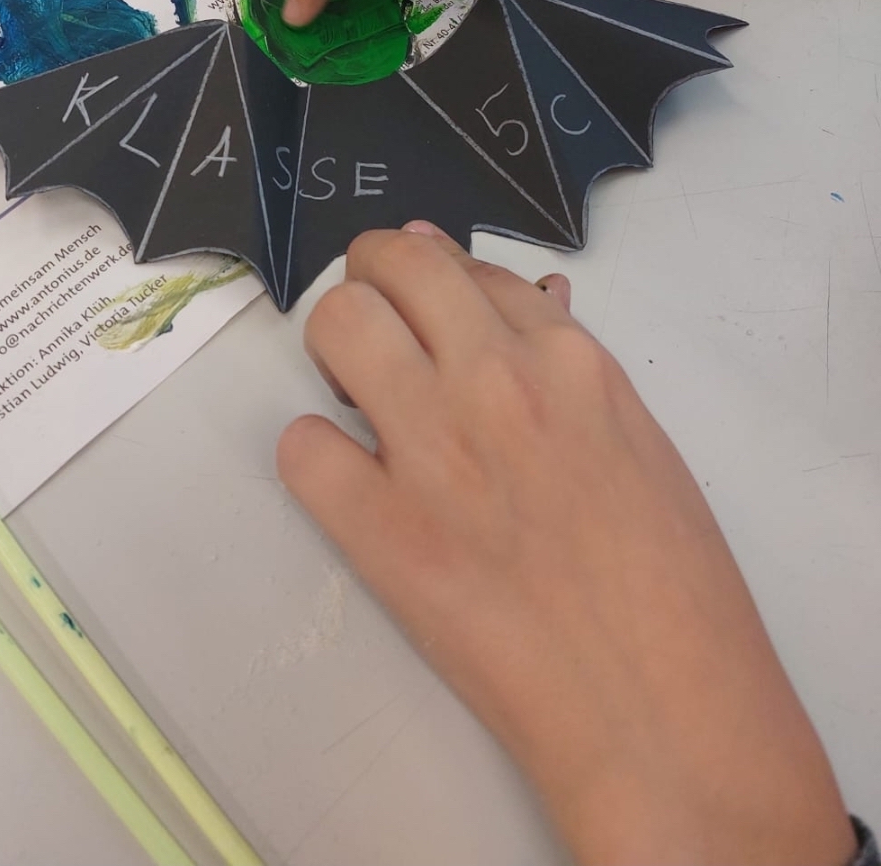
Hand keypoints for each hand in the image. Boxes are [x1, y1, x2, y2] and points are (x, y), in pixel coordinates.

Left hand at [279, 223, 853, 865]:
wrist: (661, 711)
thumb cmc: (672, 587)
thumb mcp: (639, 444)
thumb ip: (571, 368)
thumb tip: (521, 297)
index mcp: (569, 360)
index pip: (468, 266)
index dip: (433, 278)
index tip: (421, 306)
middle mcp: (496, 382)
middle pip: (393, 263)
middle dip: (371, 278)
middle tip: (376, 332)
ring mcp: (436, 450)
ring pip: (338, 323)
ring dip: (333, 347)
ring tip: (355, 394)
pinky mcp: (383, 530)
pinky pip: (303, 446)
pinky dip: (315, 456)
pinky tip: (351, 486)